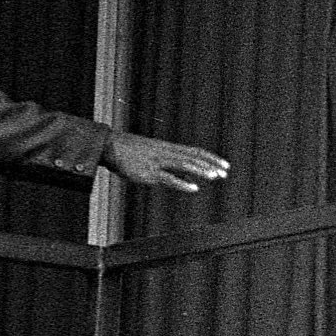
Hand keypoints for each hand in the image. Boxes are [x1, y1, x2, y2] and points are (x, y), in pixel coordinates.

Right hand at [101, 129, 229, 192]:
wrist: (111, 147)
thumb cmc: (131, 152)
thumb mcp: (154, 155)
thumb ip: (171, 164)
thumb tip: (188, 174)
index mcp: (169, 148)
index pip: (196, 151)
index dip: (211, 158)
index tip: (225, 165)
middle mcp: (166, 152)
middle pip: (194, 157)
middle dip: (211, 165)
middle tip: (225, 173)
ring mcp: (158, 162)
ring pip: (184, 164)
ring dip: (201, 171)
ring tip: (214, 177)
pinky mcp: (149, 172)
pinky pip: (168, 178)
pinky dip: (182, 183)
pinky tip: (194, 188)